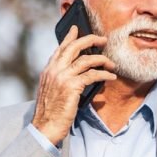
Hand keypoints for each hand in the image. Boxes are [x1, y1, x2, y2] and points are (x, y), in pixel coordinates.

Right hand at [31, 28, 116, 144]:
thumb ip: (59, 80)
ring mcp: (62, 77)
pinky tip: (111, 76)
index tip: (76, 29)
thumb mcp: (51, 92)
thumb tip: (76, 74)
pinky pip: (92, 75)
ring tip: (111, 63)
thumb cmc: (50, 113)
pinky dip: (103, 74)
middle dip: (90, 40)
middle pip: (74, 47)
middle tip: (102, 39)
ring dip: (101, 59)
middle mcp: (54, 70)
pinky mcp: (72, 86)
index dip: (69, 37)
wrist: (45, 127)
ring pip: (85, 59)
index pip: (60, 49)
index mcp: (48, 71)